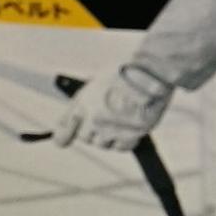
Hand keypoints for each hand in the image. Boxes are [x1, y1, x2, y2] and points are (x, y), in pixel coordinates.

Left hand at [52, 63, 173, 150]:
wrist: (152, 70)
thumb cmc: (127, 70)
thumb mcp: (97, 82)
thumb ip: (85, 103)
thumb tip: (79, 120)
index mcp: (82, 104)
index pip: (63, 133)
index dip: (64, 136)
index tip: (64, 139)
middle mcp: (94, 120)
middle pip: (86, 138)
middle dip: (93, 130)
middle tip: (106, 117)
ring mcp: (113, 129)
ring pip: (105, 144)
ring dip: (110, 135)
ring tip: (122, 116)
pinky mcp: (132, 135)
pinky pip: (123, 146)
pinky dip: (127, 138)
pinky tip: (132, 122)